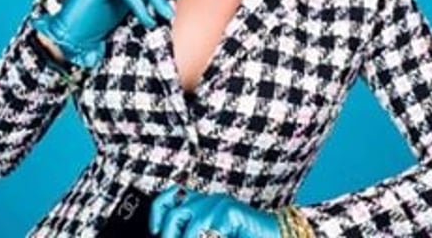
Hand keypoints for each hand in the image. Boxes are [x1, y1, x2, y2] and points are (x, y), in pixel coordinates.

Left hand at [149, 184, 280, 237]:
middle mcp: (208, 199)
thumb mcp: (212, 236)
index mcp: (201, 204)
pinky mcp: (231, 211)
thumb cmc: (243, 237)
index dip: (157, 213)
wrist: (277, 235)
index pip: (169, 197)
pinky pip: (210, 230)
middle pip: (175, 212)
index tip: (153, 231)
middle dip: (169, 235)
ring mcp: (219, 203)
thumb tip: (163, 234)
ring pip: (190, 224)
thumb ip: (194, 234)